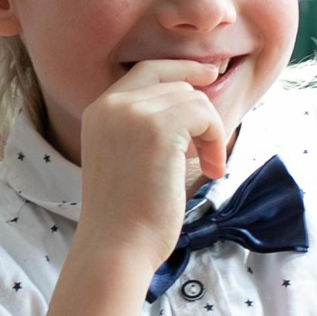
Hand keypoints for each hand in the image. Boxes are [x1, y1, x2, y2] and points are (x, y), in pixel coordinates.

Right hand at [74, 60, 229, 270]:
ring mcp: (133, 114)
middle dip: (201, 116)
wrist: (116, 245)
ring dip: (211, 133)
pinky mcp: (158, 129)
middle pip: (176, 85)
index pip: (147, 70)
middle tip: (208, 155)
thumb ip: (145, 127)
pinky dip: (216, 141)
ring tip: (209, 167)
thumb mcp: (126, 157)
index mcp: (99, 111)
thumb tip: (192, 103)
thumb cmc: (127, 215)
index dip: (181, 70)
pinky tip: (213, 169)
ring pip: (194, 100)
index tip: (208, 76)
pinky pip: (204, 115)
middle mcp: (112, 105)